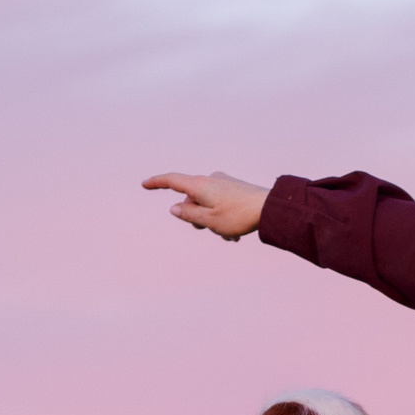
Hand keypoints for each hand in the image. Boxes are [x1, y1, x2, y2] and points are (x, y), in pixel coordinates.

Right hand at [144, 170, 268, 240]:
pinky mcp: (234, 188)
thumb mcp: (209, 220)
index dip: (157, 183)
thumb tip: (174, 208)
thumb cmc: (239, 215)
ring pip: (207, 205)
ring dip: (213, 222)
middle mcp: (210, 180)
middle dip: (197, 218)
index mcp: (200, 185)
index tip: (144, 184)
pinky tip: (236, 233)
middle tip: (211, 229)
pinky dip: (223, 219)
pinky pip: (220, 205)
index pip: (172, 181)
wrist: (270, 208)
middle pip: (192, 200)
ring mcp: (223, 183)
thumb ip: (188, 214)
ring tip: (230, 235)